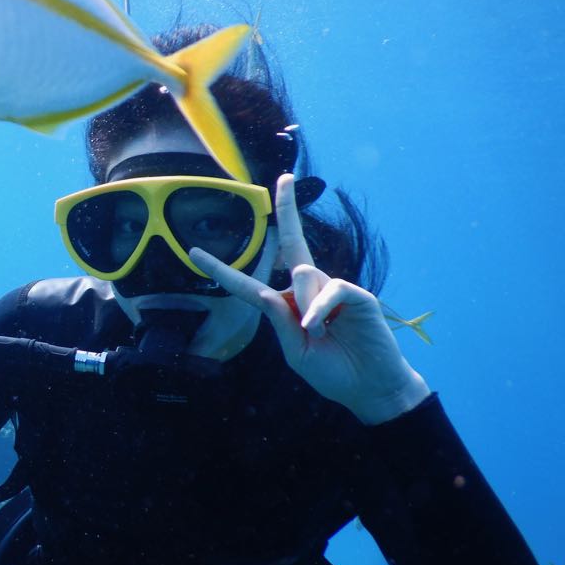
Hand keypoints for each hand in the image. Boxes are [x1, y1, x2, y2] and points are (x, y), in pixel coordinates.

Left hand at [190, 174, 429, 425]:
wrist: (370, 387)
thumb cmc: (332, 372)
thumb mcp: (296, 355)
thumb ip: (280, 325)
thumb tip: (269, 292)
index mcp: (285, 307)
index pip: (248, 284)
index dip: (221, 270)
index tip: (194, 252)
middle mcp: (307, 291)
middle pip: (292, 244)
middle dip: (288, 209)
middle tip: (284, 177)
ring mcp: (331, 289)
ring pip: (303, 275)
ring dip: (305, 307)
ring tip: (318, 333)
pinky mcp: (354, 294)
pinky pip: (328, 288)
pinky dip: (319, 308)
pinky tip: (322, 326)